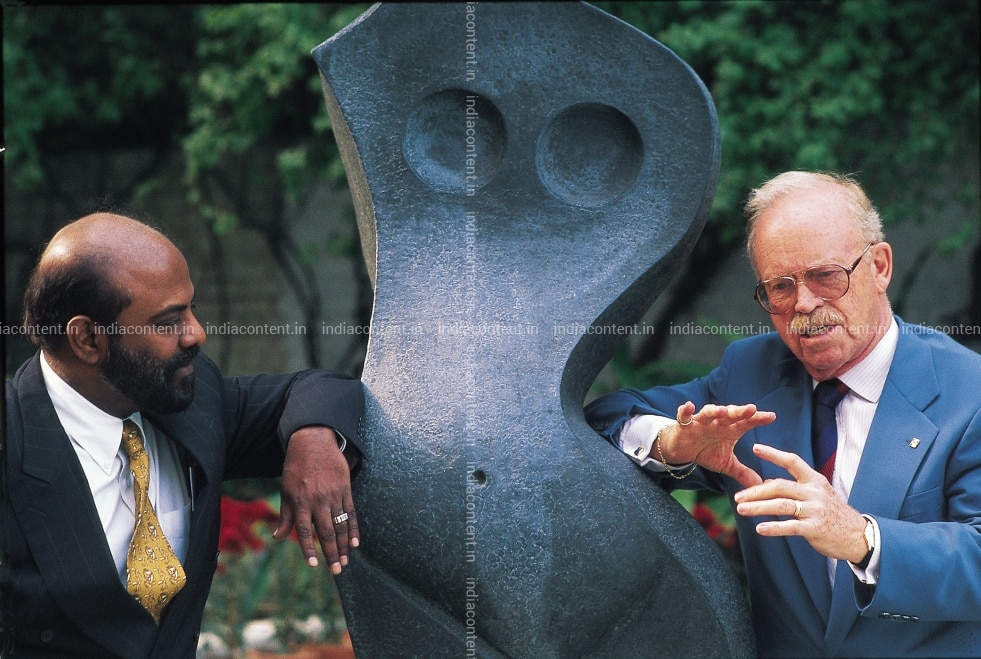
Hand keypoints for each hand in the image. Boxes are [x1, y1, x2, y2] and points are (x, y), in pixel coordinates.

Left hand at [274, 426, 359, 574]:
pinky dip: (354, 528)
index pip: (305, 531)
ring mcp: (334, 495)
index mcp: (301, 502)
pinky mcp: (345, 488)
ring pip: (340, 525)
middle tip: (336, 570)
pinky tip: (355, 542)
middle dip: (332, 553)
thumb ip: (285, 516)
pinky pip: (351, 512)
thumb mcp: (286, 490)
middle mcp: (318, 500)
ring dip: (344, 545)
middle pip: (326, 532)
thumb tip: (278, 537)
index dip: (309, 549)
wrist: (314, 441)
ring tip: (346, 561)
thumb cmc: (296, 468)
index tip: (314, 565)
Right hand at [658, 401, 774, 487]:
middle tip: (752, 409)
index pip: (746, 422)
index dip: (758, 419)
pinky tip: (687, 406)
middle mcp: (717, 423)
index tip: (772, 416)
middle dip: (740, 412)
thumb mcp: (726, 464)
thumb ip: (743, 473)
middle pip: (730, 415)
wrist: (682, 450)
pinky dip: (685, 411)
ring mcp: (700, 422)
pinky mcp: (684, 425)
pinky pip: (683, 416)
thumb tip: (762, 486)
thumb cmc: (706, 451)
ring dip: (715, 411)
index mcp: (730, 430)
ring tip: (723, 411)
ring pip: (708, 413)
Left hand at [734, 444, 867, 561]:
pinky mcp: (815, 528)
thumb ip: (795, 487)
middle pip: (780, 486)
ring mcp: (815, 510)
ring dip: (758, 507)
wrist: (859, 536)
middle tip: (737, 497)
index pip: (792, 461)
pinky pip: (791, 526)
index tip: (755, 447)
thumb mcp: (818, 494)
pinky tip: (760, 529)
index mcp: (814, 480)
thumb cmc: (833, 513)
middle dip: (756, 491)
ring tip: (741, 510)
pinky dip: (774, 527)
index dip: (773, 454)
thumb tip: (767, 483)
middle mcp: (814, 492)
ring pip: (781, 505)